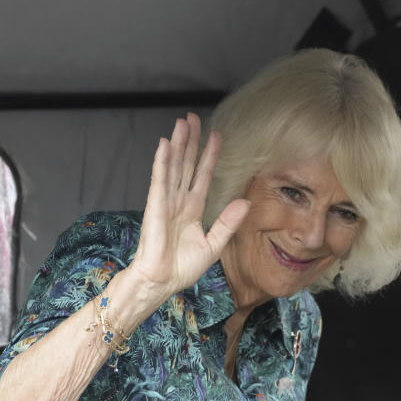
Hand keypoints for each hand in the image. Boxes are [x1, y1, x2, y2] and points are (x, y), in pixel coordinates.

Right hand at [128, 114, 250, 302]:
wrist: (161, 283)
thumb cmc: (181, 268)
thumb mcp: (213, 245)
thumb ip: (227, 223)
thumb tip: (246, 203)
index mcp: (192, 210)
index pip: (202, 176)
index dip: (209, 156)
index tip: (217, 136)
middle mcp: (179, 202)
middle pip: (186, 165)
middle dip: (191, 141)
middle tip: (193, 117)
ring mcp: (166, 202)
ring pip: (173, 167)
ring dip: (177, 144)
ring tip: (182, 122)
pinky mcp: (155, 207)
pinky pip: (159, 180)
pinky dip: (162, 162)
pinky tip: (164, 144)